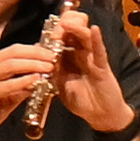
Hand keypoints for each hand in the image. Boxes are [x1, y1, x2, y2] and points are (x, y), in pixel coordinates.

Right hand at [0, 44, 56, 140]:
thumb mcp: (4, 97)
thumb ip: (19, 88)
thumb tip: (37, 82)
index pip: (14, 50)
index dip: (33, 49)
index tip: (51, 52)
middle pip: (14, 52)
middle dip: (36, 53)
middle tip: (54, 56)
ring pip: (11, 64)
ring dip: (33, 64)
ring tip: (50, 67)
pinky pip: (6, 83)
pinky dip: (23, 80)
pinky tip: (36, 80)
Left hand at [53, 13, 137, 135]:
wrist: (100, 116)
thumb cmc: (82, 101)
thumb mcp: (60, 84)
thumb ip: (51, 70)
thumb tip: (37, 55)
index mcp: (69, 57)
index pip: (62, 37)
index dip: (54, 31)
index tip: (46, 34)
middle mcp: (81, 54)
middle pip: (74, 32)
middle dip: (63, 26)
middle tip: (55, 31)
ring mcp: (92, 59)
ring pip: (85, 37)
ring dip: (76, 28)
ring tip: (66, 24)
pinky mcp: (102, 67)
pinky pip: (99, 51)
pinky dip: (97, 40)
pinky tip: (94, 29)